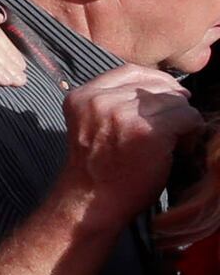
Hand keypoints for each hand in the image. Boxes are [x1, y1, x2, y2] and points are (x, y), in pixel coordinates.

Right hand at [61, 65, 203, 207]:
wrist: (93, 202)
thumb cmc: (99, 168)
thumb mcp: (94, 124)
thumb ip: (113, 101)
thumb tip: (167, 87)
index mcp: (82, 96)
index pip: (131, 71)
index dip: (155, 85)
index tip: (163, 106)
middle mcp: (100, 100)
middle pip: (157, 85)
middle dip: (170, 105)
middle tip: (168, 130)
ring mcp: (122, 113)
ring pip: (176, 101)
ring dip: (183, 121)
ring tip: (173, 143)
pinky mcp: (147, 130)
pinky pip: (188, 117)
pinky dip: (191, 133)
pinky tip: (179, 149)